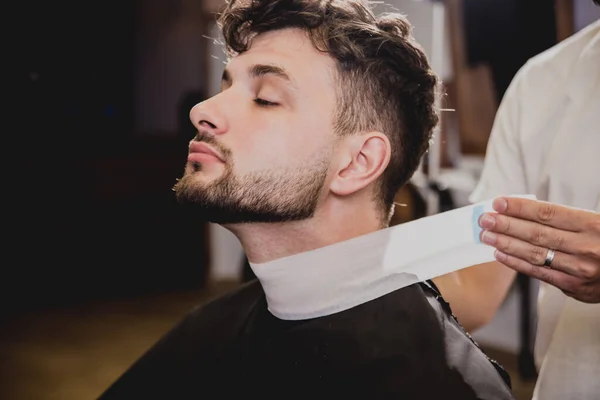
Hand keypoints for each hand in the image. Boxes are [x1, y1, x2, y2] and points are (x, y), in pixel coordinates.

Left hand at [478, 197, 599, 302]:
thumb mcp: (596, 222)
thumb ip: (566, 218)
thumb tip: (526, 211)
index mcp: (593, 225)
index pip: (548, 214)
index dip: (520, 208)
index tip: (499, 202)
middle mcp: (587, 247)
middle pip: (537, 234)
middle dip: (506, 225)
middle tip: (485, 219)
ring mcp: (581, 269)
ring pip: (536, 254)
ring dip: (506, 244)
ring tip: (487, 236)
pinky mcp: (576, 286)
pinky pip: (540, 273)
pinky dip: (517, 263)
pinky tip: (500, 255)